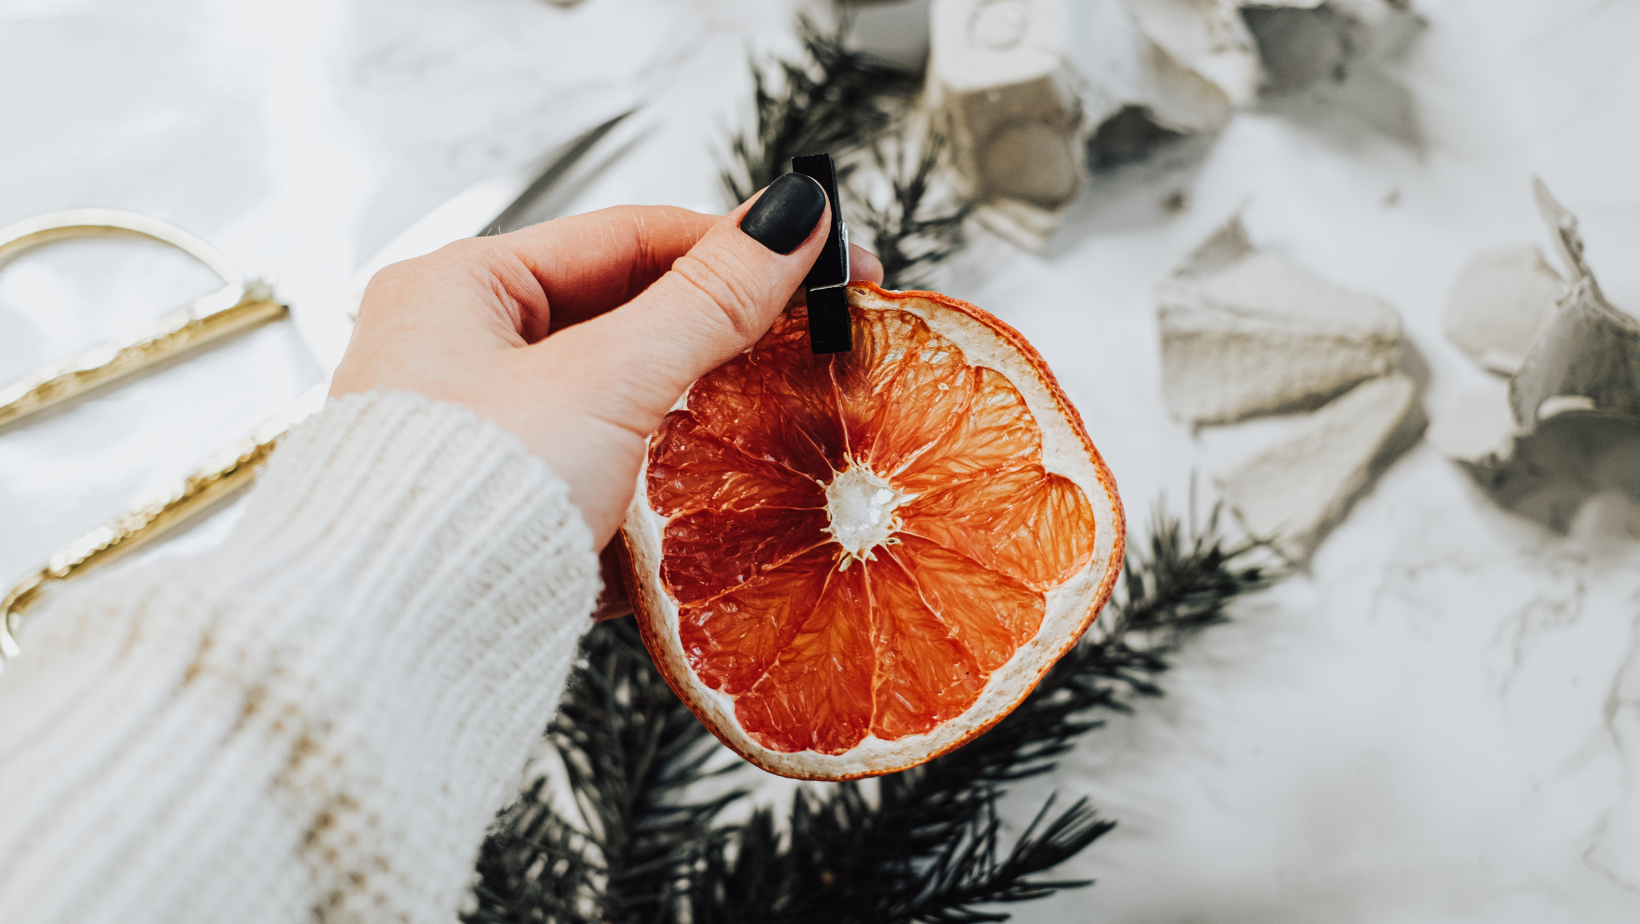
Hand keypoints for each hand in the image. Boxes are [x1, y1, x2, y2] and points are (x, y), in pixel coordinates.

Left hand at [330, 177, 883, 610]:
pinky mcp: (506, 516)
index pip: (628, 237)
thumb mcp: (603, 382)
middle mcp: (458, 356)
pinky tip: (718, 496)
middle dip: (722, 336)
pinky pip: (605, 476)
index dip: (735, 245)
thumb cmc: (458, 500)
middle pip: (626, 319)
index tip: (821, 258)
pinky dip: (662, 483)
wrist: (389, 653)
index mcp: (458, 290)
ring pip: (621, 403)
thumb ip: (705, 302)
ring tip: (780, 419)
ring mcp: (483, 442)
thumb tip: (790, 220)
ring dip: (698, 414)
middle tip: (814, 341)